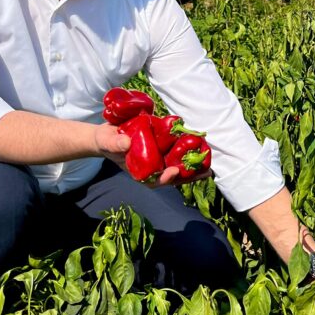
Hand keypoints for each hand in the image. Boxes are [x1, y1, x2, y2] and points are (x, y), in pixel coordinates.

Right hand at [95, 123, 211, 187]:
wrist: (108, 134)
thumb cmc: (106, 142)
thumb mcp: (107, 142)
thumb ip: (115, 143)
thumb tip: (126, 143)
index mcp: (139, 171)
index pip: (154, 180)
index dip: (165, 178)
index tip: (174, 172)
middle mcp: (151, 167)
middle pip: (171, 176)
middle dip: (188, 177)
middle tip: (205, 173)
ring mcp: (157, 159)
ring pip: (177, 166)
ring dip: (192, 167)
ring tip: (208, 166)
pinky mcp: (161, 149)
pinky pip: (176, 152)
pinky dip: (187, 151)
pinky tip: (199, 146)